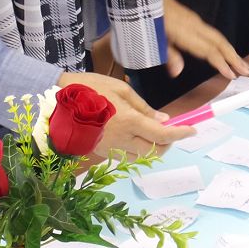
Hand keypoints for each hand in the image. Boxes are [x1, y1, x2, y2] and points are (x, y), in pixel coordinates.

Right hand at [55, 70, 193, 155]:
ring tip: (156, 132)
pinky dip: (138, 150)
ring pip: (142, 158)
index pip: (163, 134)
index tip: (193, 130)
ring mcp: (111, 150)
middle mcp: (121, 140)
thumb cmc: (88, 89)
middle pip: (155, 152)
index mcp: (129, 122)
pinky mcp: (102, 153)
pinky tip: (137, 135)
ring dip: (154, 148)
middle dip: (169, 143)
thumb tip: (164, 120)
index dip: (181, 134)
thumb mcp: (121, 90)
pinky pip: (127, 157)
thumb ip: (144, 108)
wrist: (55, 104)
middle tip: (174, 130)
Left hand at [161, 0, 248, 80]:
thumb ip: (169, 55)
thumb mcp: (154, 38)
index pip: (209, 50)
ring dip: (232, 51)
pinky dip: (224, 44)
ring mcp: (196, 21)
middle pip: (220, 42)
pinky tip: (226, 51)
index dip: (221, 63)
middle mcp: (195, 25)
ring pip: (219, 37)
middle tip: (246, 70)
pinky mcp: (194, 20)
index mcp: (185, 32)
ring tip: (242, 64)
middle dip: (234, 57)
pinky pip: (214, 33)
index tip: (231, 75)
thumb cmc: (149, 18)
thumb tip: (178, 72)